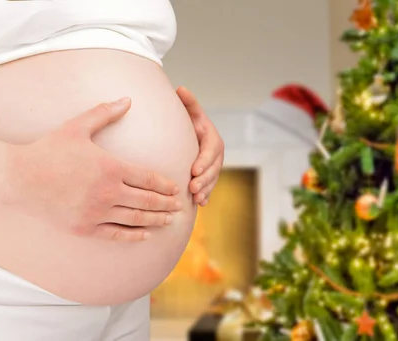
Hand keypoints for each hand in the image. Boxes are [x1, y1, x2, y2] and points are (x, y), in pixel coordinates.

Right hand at [3, 98, 181, 241]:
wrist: (18, 178)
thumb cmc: (49, 150)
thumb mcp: (77, 126)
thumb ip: (105, 113)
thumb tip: (128, 99)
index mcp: (110, 167)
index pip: (148, 178)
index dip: (165, 185)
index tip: (176, 188)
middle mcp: (107, 192)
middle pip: (147, 200)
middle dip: (167, 204)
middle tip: (179, 206)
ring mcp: (96, 212)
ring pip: (136, 219)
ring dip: (157, 220)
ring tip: (169, 220)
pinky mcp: (84, 228)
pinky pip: (115, 234)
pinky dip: (133, 235)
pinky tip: (145, 235)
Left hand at [177, 87, 223, 206]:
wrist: (192, 135)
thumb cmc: (190, 123)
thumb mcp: (191, 113)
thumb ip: (188, 103)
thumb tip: (181, 88)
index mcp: (213, 139)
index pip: (211, 151)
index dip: (204, 161)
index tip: (194, 170)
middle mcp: (216, 154)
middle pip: (213, 169)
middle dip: (204, 179)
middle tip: (192, 187)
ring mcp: (214, 167)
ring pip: (212, 180)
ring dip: (205, 190)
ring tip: (196, 198)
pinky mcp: (209, 177)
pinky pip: (210, 188)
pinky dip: (206, 196)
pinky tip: (199, 204)